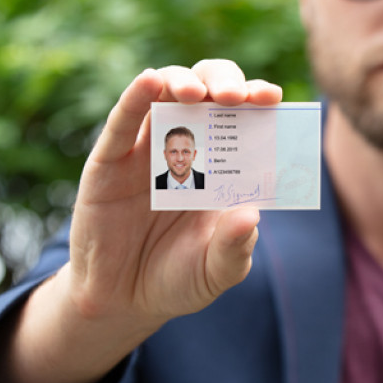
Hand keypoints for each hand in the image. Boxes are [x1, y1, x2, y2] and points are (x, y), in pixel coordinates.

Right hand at [70, 59, 282, 326]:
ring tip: (195, 93)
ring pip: (165, 93)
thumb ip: (234, 247)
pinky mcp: (110, 159)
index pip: (244, 116)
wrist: (122, 302)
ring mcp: (148, 148)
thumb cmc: (178, 278)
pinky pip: (123, 120)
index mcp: (223, 163)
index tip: (272, 99)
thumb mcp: (215, 271)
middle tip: (235, 96)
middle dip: (224, 82)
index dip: (257, 99)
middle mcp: (188, 145)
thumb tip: (251, 215)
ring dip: (182, 82)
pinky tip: (150, 81)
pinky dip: (135, 96)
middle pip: (207, 91)